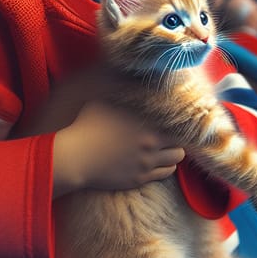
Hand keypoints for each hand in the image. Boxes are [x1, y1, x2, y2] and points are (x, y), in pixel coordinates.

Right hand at [53, 100, 184, 195]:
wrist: (75, 158)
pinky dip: (165, 168)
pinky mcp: (139, 179)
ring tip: (164, 149)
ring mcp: (146, 164)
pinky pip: (164, 175)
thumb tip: (131, 78)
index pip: (177, 125)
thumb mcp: (104, 102)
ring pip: (175, 161)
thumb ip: (122, 92)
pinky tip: (156, 161)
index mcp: (146, 124)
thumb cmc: (86, 126)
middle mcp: (151, 145)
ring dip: (172, 155)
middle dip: (177, 141)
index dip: (178, 123)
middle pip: (181, 145)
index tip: (174, 120)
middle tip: (170, 137)